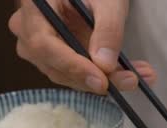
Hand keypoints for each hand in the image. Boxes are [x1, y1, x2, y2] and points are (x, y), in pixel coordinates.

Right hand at [8, 0, 155, 93]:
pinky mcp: (58, 57)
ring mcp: (41, 46)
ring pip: (68, 75)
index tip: (101, 81)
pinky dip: (106, 77)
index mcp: (35, 7)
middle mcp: (29, 30)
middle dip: (96, 78)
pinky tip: (132, 76)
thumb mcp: (107, 1)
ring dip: (106, 81)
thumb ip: (108, 29)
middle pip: (56, 66)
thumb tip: (105, 66)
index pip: (44, 45)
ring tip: (137, 78)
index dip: (73, 66)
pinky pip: (78, 73)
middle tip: (131, 80)